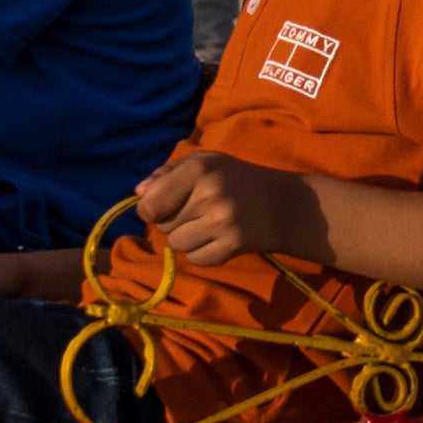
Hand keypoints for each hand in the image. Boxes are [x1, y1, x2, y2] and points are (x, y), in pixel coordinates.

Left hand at [128, 145, 330, 273]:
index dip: (150, 209)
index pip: (149, 204)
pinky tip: (220, 238)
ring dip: (187, 238)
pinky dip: (203, 253)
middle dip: (173, 221)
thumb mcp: (204, 162)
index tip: (161, 207)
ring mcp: (222, 222)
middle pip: (162, 225)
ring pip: (177, 244)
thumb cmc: (235, 179)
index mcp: (198, 168)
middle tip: (197, 211)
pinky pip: (196, 259)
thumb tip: (139, 193)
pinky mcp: (233, 246)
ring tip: (209, 224)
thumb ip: (167, 173)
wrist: (284, 204)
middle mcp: (209, 194)